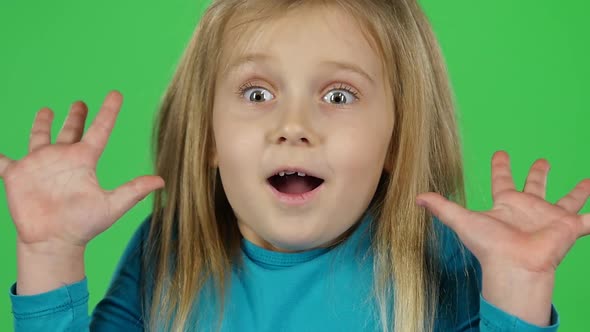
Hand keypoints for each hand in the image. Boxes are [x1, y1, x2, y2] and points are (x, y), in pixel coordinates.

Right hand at [0, 91, 164, 253]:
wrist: (54, 242)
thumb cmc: (83, 225)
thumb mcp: (111, 205)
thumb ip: (134, 190)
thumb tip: (162, 180)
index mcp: (84, 161)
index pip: (100, 130)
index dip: (108, 112)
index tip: (116, 93)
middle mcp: (63, 159)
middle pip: (71, 130)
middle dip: (76, 115)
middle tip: (80, 102)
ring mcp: (39, 165)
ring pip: (39, 137)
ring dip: (41, 124)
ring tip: (46, 109)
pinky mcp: (17, 175)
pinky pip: (2, 161)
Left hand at [416, 151, 589, 324]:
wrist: (514, 266)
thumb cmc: (489, 246)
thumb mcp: (461, 221)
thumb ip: (442, 208)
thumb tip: (416, 197)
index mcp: (505, 205)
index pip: (502, 180)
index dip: (501, 166)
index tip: (501, 152)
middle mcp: (528, 209)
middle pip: (535, 186)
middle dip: (538, 173)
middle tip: (542, 160)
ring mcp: (549, 218)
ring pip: (567, 200)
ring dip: (577, 191)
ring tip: (587, 181)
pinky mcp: (568, 228)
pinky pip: (589, 220)